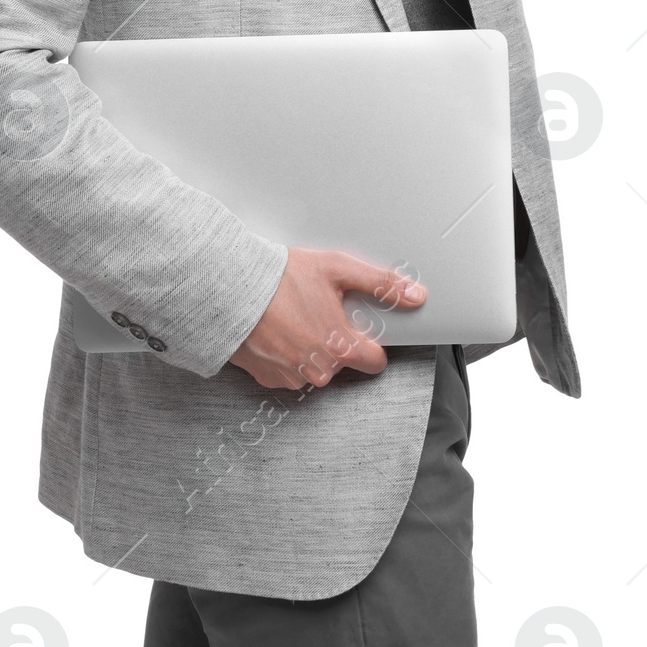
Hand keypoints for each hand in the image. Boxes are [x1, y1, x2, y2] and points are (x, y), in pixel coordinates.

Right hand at [229, 247, 425, 390]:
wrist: (231, 288)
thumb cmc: (282, 277)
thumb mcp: (338, 268)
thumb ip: (381, 284)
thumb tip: (416, 295)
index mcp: (341, 347)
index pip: (375, 361)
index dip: (371, 342)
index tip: (358, 326)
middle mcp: (319, 370)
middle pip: (342, 362)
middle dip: (335, 339)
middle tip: (318, 310)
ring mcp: (292, 377)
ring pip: (315, 367)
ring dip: (309, 347)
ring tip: (293, 316)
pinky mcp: (269, 379)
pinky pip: (289, 371)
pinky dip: (286, 354)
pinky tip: (277, 329)